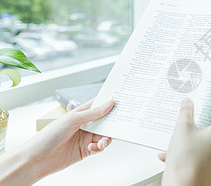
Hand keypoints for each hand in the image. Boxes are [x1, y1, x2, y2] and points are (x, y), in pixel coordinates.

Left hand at [0, 99, 114, 184]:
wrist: (37, 159)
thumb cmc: (48, 136)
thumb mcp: (73, 120)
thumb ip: (93, 113)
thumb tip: (109, 104)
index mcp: (81, 112)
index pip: (99, 104)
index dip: (110, 102)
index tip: (121, 102)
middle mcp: (85, 124)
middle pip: (106, 120)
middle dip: (113, 123)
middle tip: (119, 124)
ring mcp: (86, 137)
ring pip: (105, 135)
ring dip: (106, 138)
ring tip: (101, 142)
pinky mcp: (86, 150)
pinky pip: (100, 147)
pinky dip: (100, 147)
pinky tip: (92, 148)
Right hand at [159, 98, 210, 185]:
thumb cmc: (186, 161)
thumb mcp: (182, 128)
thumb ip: (186, 112)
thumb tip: (188, 102)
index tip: (204, 102)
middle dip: (198, 123)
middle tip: (187, 120)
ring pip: (205, 142)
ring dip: (190, 140)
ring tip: (176, 141)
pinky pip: (201, 155)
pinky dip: (189, 153)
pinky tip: (171, 155)